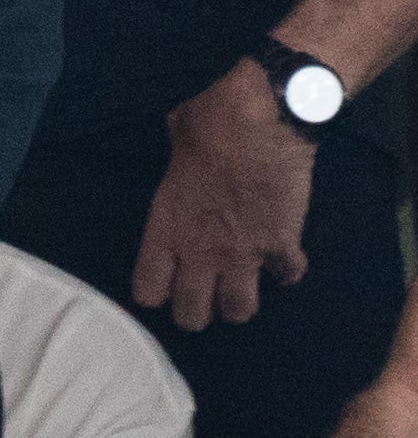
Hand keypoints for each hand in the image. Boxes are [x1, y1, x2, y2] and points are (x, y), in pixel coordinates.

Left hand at [136, 59, 315, 330]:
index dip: (155, 294)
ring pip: (239, 309)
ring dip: (239, 304)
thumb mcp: (176, 145)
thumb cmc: (210, 125)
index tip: (163, 288)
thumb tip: (182, 138)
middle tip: (203, 302)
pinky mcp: (282, 245)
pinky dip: (288, 270)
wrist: (260, 124)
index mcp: (166, 230)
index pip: (148, 290)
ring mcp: (243, 253)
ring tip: (240, 294)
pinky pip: (287, 274)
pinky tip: (285, 262)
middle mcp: (200, 251)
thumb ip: (179, 161)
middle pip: (192, 312)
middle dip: (196, 313)